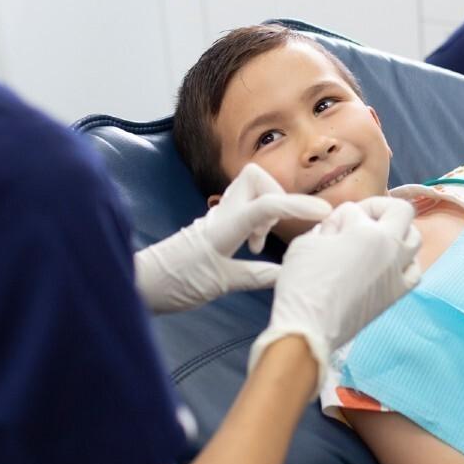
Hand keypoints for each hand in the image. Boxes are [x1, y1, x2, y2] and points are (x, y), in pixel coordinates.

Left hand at [134, 164, 330, 313]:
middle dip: (278, 196)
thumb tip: (288, 274)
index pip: (266, 204)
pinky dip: (256, 221)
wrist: (139, 283)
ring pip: (251, 191)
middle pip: (256, 178)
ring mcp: (215, 218)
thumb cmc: (174, 284)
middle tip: (273, 232)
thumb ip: (255, 276)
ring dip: (266, 210)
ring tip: (258, 246)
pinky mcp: (213, 226)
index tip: (323, 214)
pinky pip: (244, 209)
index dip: (298, 206)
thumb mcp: (219, 284)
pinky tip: (250, 249)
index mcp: (223, 229)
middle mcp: (220, 215)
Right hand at [250, 196, 422, 390]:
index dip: (341, 214)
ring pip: (415, 240)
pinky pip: (414, 272)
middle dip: (381, 210)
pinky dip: (405, 263)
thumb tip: (339, 226)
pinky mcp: (396, 295)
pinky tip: (388, 265)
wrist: (310, 328)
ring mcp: (397, 273)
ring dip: (398, 233)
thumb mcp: (307, 241)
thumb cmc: (303, 282)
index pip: (357, 209)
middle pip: (402, 212)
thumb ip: (328, 226)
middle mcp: (390, 248)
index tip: (331, 227)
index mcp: (367, 232)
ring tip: (377, 241)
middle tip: (362, 220)